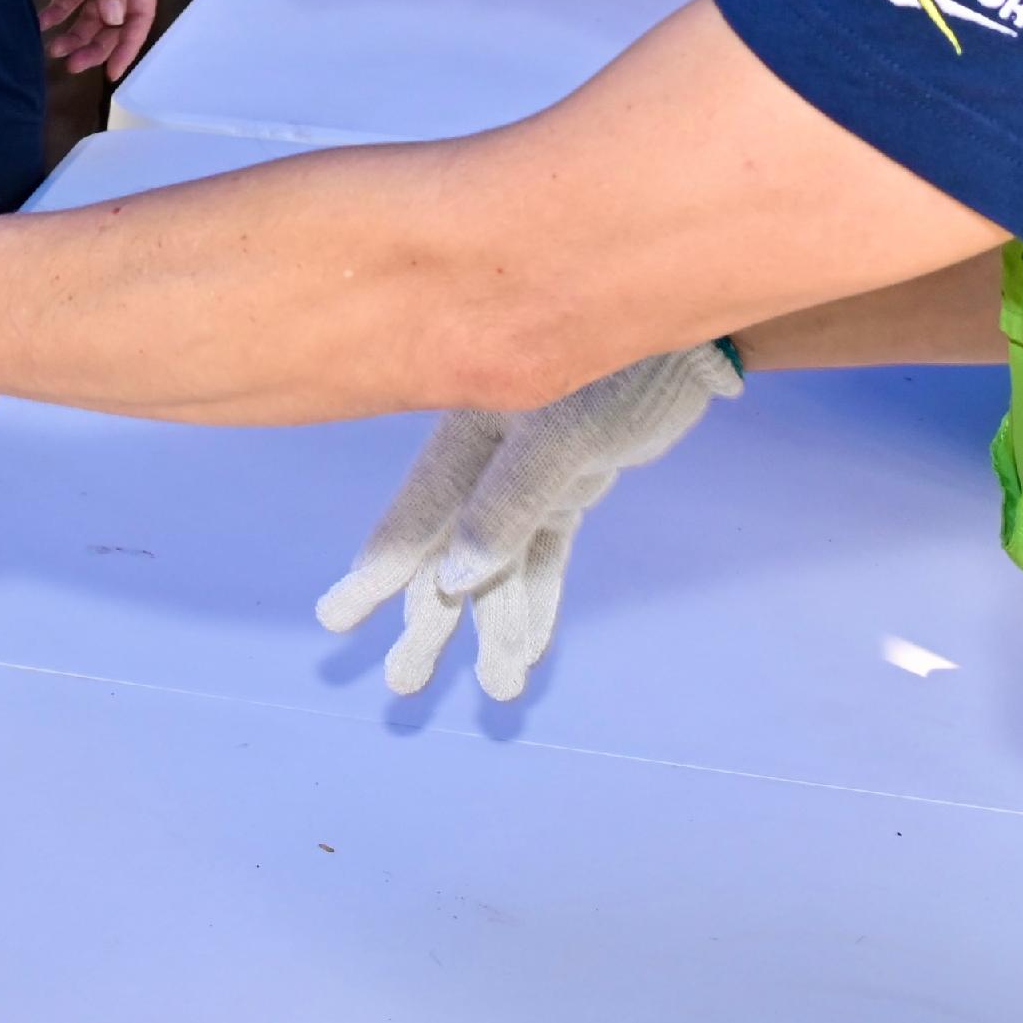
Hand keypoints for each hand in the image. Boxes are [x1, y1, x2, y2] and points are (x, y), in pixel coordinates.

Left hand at [35, 0, 157, 77]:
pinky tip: (44, 21)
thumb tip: (114, 21)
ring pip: (92, 10)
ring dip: (75, 30)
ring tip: (53, 49)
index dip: (126, 46)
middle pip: (114, 19)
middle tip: (70, 65)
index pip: (138, 16)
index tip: (112, 74)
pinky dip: (60, 8)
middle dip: (95, 44)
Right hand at [318, 344, 737, 698]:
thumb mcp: (560, 436)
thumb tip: (453, 581)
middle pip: (448, 552)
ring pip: (500, 564)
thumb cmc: (618, 367)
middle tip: (403, 684)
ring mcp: (531, 472)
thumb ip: (505, 505)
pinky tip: (531, 648)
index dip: (377, 570)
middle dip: (429, 621)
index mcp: (466, 431)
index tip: (336, 619)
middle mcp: (489, 456)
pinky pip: (546, 554)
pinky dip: (541, 599)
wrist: (686, 335)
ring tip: (497, 687)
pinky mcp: (573, 482)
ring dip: (498, 625)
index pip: (414, 514)